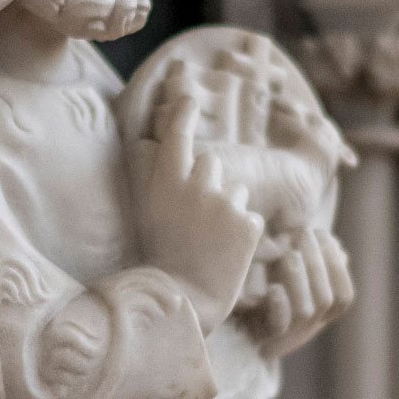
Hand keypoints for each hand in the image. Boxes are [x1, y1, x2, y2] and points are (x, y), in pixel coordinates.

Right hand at [134, 69, 264, 333]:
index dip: (184, 112)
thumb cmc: (159, 259)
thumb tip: (152, 145)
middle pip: (213, 163)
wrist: (183, 300)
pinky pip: (250, 217)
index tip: (189, 97)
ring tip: (210, 241)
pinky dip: (242, 234)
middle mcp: (196, 185)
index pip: (178, 133)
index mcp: (165, 181)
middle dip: (210, 181)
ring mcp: (225, 203)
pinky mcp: (250, 224)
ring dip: (228, 209)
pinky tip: (225, 254)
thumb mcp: (148, 213)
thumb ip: (158, 178)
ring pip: (236, 191)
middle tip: (196, 218)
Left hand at [253, 229, 353, 358]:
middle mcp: (308, 327)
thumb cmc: (262, 292)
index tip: (321, 234)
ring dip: (300, 278)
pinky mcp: (263, 336)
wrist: (233, 329)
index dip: (337, 266)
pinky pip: (279, 325)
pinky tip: (274, 286)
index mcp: (319, 315)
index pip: (344, 296)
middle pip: (327, 300)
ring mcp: (287, 334)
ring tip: (290, 254)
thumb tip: (338, 248)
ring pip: (305, 312)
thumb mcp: (289, 275)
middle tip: (304, 233)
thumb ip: (312, 262)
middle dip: (317, 263)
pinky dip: (279, 304)